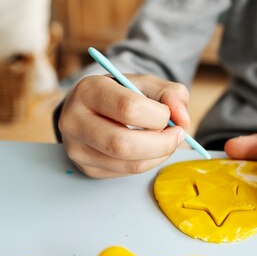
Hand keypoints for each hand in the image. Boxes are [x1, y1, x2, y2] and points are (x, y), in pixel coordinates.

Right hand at [59, 74, 189, 177]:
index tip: (169, 114)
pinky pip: (127, 172)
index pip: (128, 108)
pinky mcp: (87, 167)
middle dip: (161, 143)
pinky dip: (148, 163)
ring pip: (128, 163)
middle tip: (177, 135)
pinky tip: (150, 150)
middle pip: (123, 143)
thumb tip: (182, 118)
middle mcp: (74, 120)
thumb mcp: (144, 83)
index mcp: (88, 90)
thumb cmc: (120, 94)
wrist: (90, 109)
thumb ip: (169, 93)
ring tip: (167, 141)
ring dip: (159, 155)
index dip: (157, 115)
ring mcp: (77, 148)